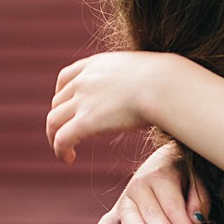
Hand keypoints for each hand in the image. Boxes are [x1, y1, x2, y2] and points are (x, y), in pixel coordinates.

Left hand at [47, 52, 173, 164]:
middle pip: (58, 102)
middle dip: (61, 118)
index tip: (69, 107)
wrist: (166, 86)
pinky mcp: (85, 122)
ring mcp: (82, 101)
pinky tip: (68, 158)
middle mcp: (83, 81)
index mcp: (96, 65)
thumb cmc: (169, 81)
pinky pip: (62, 138)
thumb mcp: (145, 71)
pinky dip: (60, 149)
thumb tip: (157, 89)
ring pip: (53, 121)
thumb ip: (138, 79)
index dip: (62, 94)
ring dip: (55, 137)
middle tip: (71, 133)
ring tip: (65, 150)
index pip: (66, 78)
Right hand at [93, 143, 207, 223]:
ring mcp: (125, 199)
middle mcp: (139, 186)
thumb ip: (199, 200)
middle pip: (153, 215)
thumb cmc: (187, 177)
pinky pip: (105, 223)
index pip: (173, 208)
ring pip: (130, 218)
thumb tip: (195, 223)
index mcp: (161, 177)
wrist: (165, 161)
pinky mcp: (116, 211)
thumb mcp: (198, 180)